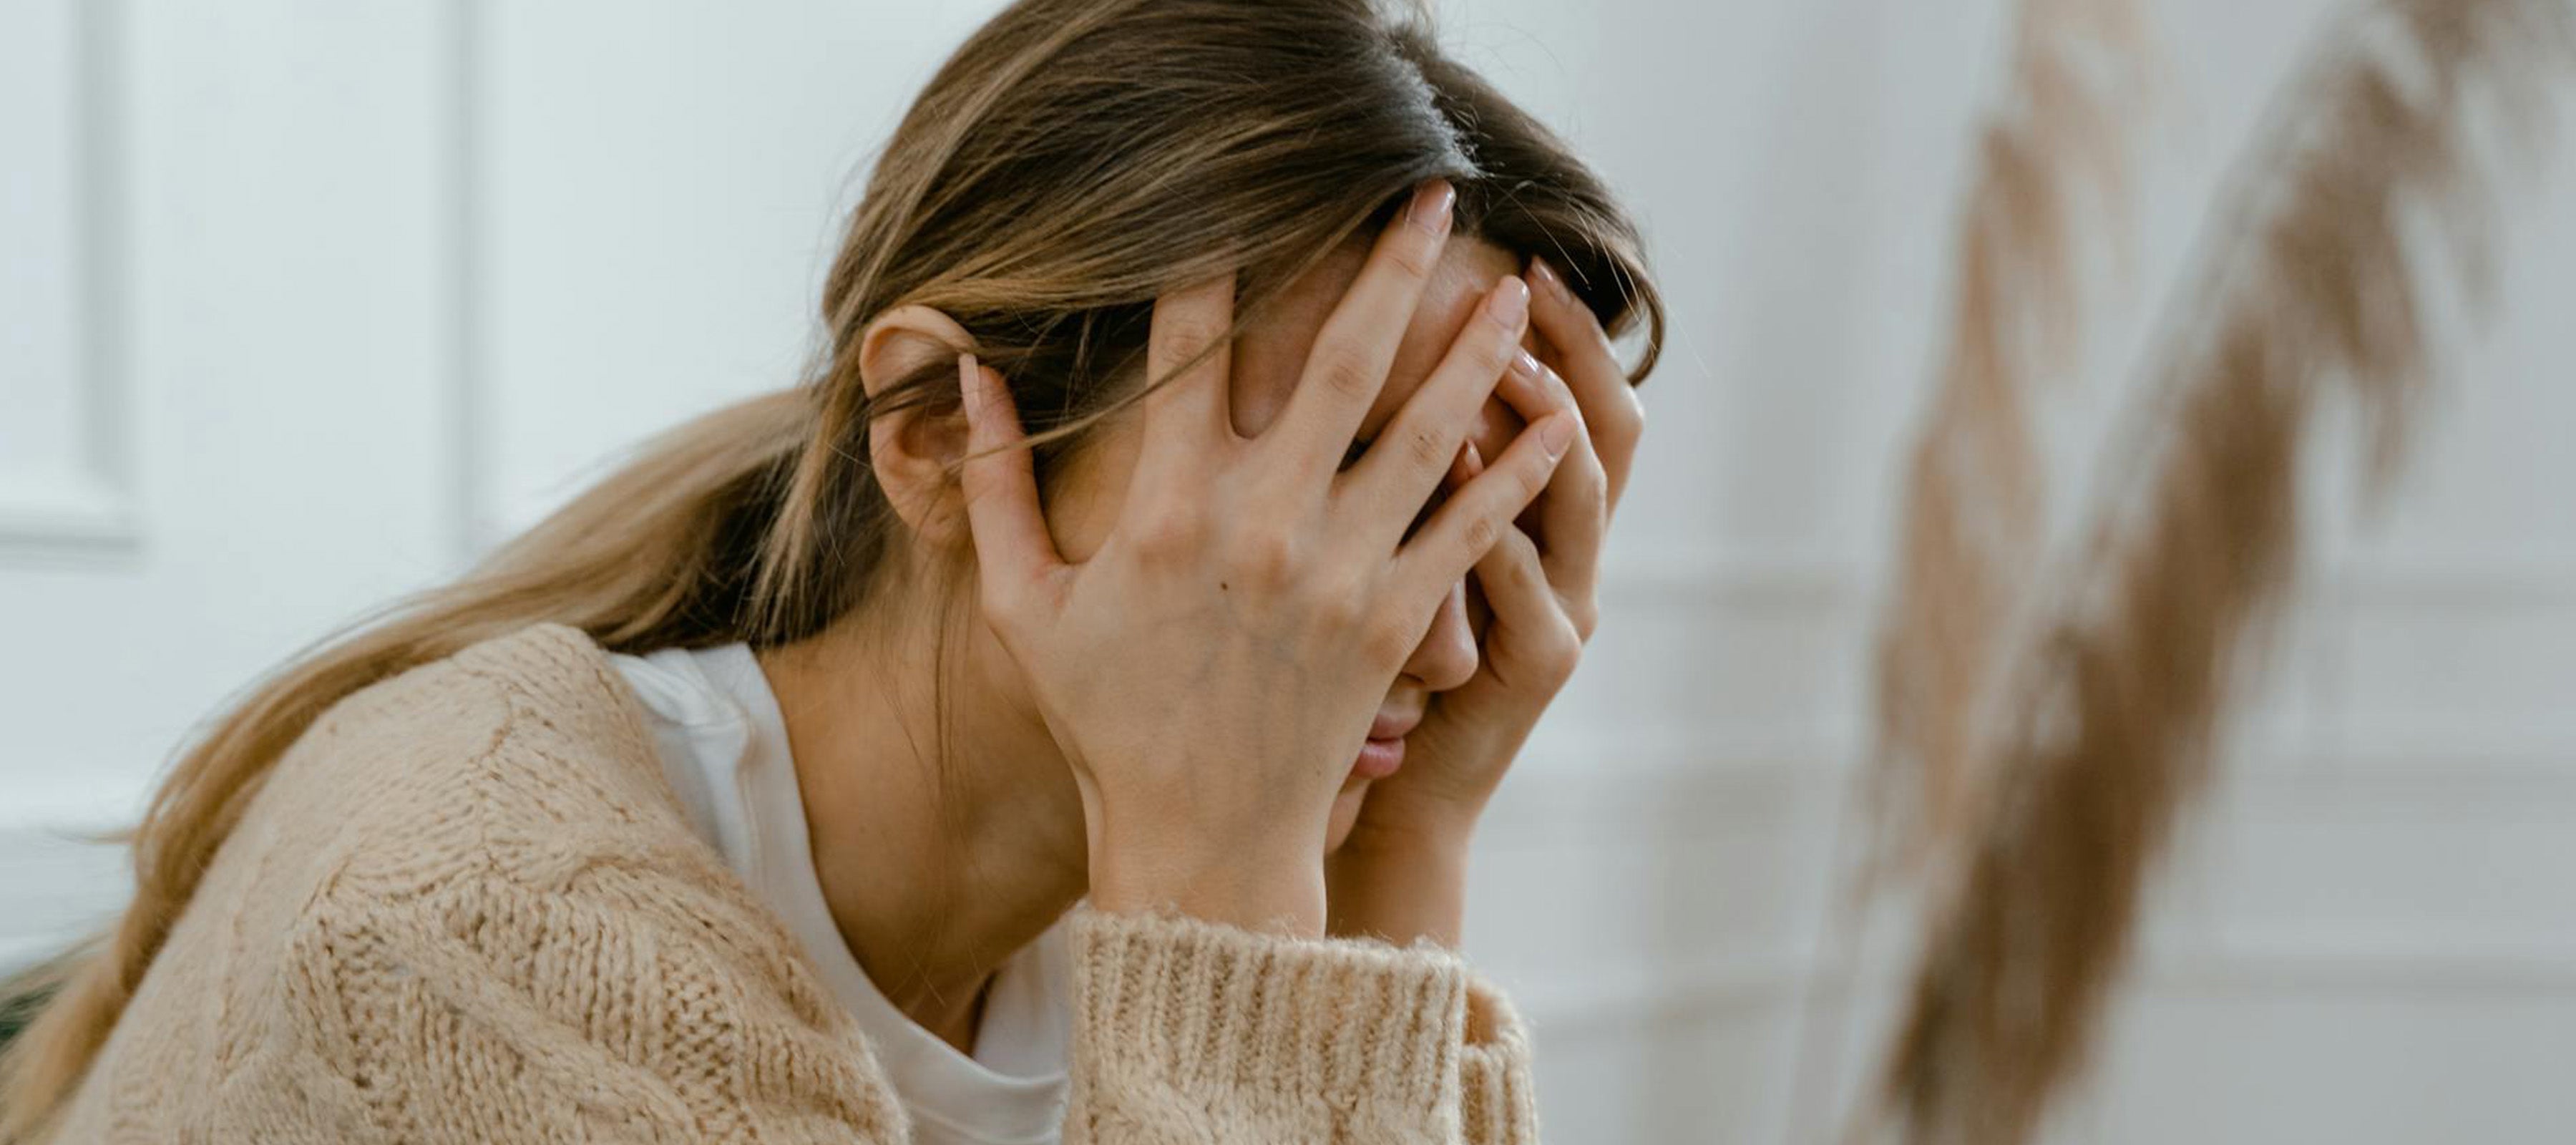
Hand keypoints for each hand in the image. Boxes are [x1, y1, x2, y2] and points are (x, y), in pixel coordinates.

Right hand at [953, 182, 1578, 936]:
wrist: (1200, 840)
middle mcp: (1263, 522)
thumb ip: (991, 488)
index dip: (1215, 260)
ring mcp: (1340, 570)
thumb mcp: (1023, 606)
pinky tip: (1554, 416)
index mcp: (1167, 506)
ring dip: (1473, 348)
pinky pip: (1471, 527)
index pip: (1192, 346)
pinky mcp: (1397, 621)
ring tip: (1513, 283)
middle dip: (1391, 266)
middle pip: (1342, 360)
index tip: (1242, 194)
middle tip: (1431, 193)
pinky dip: (1518, 470)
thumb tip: (967, 376)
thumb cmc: (1106, 720)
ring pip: (1427, 429)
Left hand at [1327, 255, 1642, 945]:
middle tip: (1525, 278)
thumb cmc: (1365, 671)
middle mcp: (1568, 554)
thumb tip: (1351, 352)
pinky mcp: (1533, 666)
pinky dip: (1501, 524)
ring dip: (1543, 422)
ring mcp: (1562, 609)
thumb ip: (1393, 468)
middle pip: (1605, 426)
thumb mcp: (1393, 556)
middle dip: (1571, 348)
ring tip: (1503, 359)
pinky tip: (1464, 471)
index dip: (1563, 328)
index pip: (1570, 397)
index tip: (1519, 253)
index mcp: (1536, 517)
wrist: (1382, 799)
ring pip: (1578, 495)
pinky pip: (1527, 583)